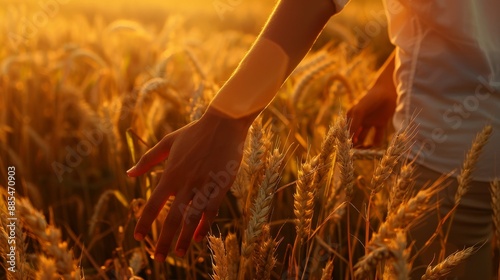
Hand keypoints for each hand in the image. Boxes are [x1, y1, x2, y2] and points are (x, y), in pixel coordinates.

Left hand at [127, 107, 252, 260]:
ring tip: (179, 254)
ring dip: (184, 239)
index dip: (144, 223)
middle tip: (158, 259)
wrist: (223, 124)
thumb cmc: (195, 132)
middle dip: (164, 240)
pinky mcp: (220, 186)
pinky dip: (204, 225)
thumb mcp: (168, 142)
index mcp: (170, 174)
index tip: (138, 238)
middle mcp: (185, 184)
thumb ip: (148, 159)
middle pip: (171, 218)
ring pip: (191, 219)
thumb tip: (129, 173)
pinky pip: (211, 211)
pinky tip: (199, 237)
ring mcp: (203, 186)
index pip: (152, 205)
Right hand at [347, 86, 395, 146]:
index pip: (345, 132)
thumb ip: (353, 125)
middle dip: (354, 146)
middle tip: (357, 154)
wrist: (389, 90)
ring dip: (364, 146)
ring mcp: (369, 122)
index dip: (345, 141)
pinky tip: (376, 148)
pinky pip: (377, 136)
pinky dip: (377, 143)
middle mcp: (359, 121)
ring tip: (366, 152)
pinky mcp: (380, 123)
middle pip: (354, 137)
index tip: (346, 151)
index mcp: (351, 117)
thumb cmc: (371, 99)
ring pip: (364, 138)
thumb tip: (348, 141)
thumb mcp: (359, 111)